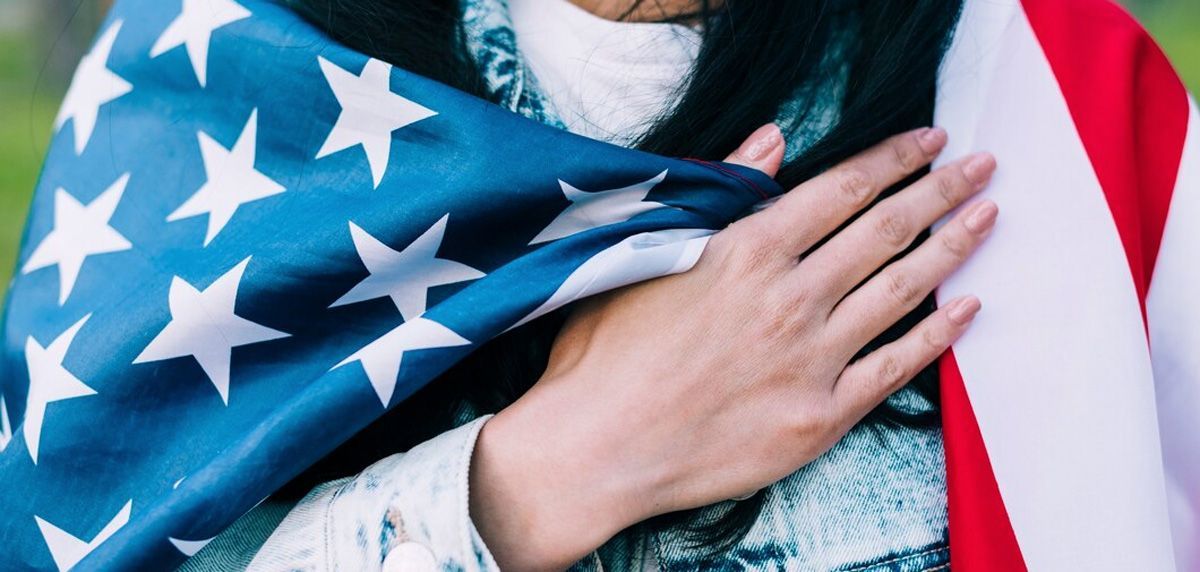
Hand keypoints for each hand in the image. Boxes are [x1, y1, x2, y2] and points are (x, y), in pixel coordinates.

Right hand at [469, 124, 996, 570]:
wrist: (597, 447)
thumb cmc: (608, 350)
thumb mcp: (652, 251)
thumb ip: (722, 193)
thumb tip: (774, 140)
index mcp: (748, 252)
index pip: (842, 190)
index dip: (894, 159)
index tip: (930, 140)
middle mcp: (791, 299)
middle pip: (885, 231)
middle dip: (940, 191)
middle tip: (980, 167)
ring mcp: (812, 360)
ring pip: (901, 291)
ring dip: (952, 248)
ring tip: (986, 217)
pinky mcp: (820, 417)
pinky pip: (894, 367)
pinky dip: (936, 335)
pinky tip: (966, 308)